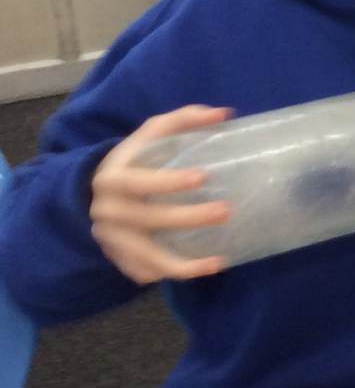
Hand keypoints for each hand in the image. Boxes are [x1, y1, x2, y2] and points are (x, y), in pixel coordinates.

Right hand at [90, 105, 232, 283]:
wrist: (96, 191)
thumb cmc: (134, 159)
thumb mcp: (150, 135)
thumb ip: (183, 120)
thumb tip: (223, 113)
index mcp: (112, 179)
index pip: (137, 182)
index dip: (168, 181)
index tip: (202, 177)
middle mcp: (107, 211)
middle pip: (148, 219)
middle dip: (188, 218)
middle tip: (226, 211)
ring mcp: (111, 239)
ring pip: (146, 257)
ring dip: (183, 264)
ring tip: (219, 262)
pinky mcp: (119, 258)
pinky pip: (145, 272)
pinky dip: (172, 274)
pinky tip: (201, 269)